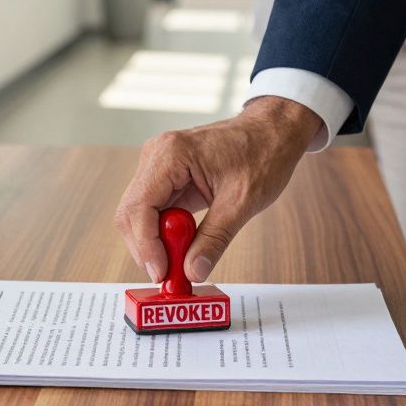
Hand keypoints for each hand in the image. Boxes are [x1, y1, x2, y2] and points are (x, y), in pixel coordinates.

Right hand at [114, 96, 321, 283]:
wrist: (273, 131)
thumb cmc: (263, 153)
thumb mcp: (241, 202)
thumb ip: (214, 239)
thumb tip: (193, 271)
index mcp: (171, 154)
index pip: (139, 208)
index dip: (146, 246)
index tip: (162, 272)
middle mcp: (156, 156)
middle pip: (131, 213)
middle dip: (148, 248)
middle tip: (172, 274)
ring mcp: (158, 165)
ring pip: (139, 215)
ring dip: (156, 242)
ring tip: (183, 259)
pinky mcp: (166, 176)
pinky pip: (154, 210)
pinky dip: (166, 232)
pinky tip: (184, 244)